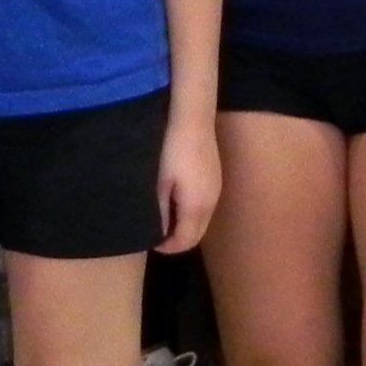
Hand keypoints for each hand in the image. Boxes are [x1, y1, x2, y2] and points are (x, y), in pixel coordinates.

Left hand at [155, 111, 221, 253]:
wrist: (192, 119)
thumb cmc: (171, 151)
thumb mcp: (159, 183)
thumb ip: (160, 212)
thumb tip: (158, 234)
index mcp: (196, 207)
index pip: (185, 242)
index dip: (167, 247)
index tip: (149, 241)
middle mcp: (212, 202)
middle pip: (196, 234)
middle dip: (177, 239)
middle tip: (155, 232)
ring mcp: (216, 189)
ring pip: (202, 220)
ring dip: (184, 225)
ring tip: (163, 216)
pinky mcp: (216, 177)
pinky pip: (205, 205)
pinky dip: (191, 212)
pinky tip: (176, 197)